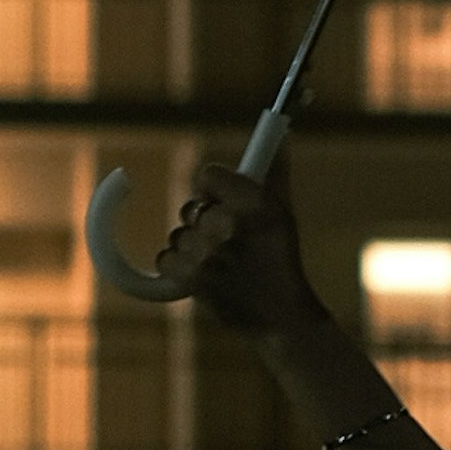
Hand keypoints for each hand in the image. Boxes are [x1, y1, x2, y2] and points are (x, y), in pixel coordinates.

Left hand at [149, 153, 321, 341]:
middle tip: (227, 244)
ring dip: (192, 249)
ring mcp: (210, 252)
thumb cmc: (282, 263)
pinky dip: (178, 269)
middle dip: (203, 224)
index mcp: (256, 202)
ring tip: (221, 267)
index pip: (207, 175)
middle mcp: (231, 223)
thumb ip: (274, 171)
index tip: (220, 202)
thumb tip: (280, 131)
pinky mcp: (193, 278)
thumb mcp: (284, 214)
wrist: (282, 319)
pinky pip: (166, 259)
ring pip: (179, 235)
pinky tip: (203, 277)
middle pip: (191, 208)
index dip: (211, 190)